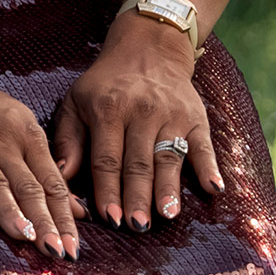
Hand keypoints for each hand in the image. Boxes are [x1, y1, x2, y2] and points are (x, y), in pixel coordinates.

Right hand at [0, 51, 83, 254]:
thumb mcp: (16, 127)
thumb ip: (43, 168)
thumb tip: (77, 210)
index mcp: (26, 133)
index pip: (52, 181)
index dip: (65, 216)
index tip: (76, 248)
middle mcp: (2, 138)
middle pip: (29, 185)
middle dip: (46, 221)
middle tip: (60, 253)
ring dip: (10, 211)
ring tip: (25, 238)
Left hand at [53, 13, 220, 226]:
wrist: (148, 49)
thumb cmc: (105, 85)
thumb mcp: (76, 102)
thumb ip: (68, 140)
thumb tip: (61, 176)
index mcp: (108, 109)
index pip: (107, 158)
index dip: (108, 190)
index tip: (109, 218)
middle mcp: (141, 111)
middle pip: (138, 162)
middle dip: (137, 196)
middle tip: (136, 226)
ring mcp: (171, 115)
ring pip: (168, 157)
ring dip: (168, 188)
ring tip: (168, 215)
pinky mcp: (196, 117)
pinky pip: (204, 145)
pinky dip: (210, 167)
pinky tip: (214, 188)